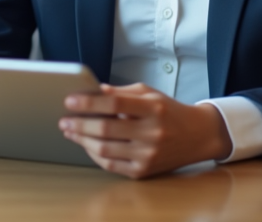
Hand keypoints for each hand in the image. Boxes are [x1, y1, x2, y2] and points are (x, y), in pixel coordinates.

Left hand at [59, 83, 232, 178]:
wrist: (198, 135)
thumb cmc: (169, 111)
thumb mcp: (150, 93)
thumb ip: (121, 92)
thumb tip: (93, 91)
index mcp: (153, 108)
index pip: (114, 103)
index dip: (89, 102)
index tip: (70, 100)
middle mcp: (152, 132)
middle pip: (106, 128)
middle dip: (79, 123)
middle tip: (64, 119)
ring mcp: (148, 154)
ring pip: (105, 149)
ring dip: (82, 139)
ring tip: (70, 131)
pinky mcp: (144, 170)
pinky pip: (111, 164)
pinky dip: (94, 154)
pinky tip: (86, 144)